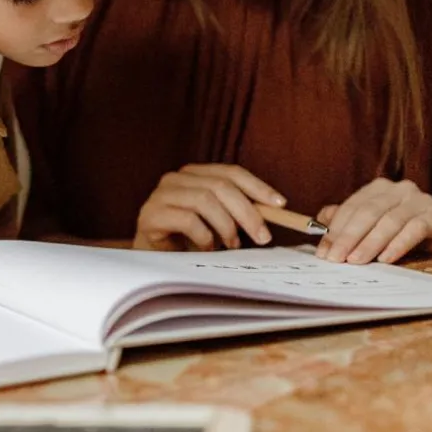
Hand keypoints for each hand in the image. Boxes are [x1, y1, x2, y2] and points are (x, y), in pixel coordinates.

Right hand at [134, 164, 284, 251]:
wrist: (152, 259)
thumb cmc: (188, 239)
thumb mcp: (218, 221)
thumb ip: (239, 211)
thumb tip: (275, 211)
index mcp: (194, 174)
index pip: (230, 172)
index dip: (257, 186)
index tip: (280, 204)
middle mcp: (175, 178)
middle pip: (220, 186)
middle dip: (247, 212)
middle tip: (262, 236)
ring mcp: (161, 195)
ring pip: (204, 200)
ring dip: (226, 226)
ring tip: (233, 245)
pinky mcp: (151, 215)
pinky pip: (187, 219)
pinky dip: (204, 235)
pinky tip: (208, 247)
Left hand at [314, 178, 431, 263]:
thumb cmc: (405, 237)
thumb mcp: (373, 230)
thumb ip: (348, 223)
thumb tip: (320, 221)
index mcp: (380, 189)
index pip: (352, 208)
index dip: (335, 230)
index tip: (324, 252)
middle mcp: (401, 189)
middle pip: (368, 213)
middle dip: (349, 237)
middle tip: (336, 259)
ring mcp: (423, 200)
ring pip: (390, 221)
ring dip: (370, 243)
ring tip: (356, 261)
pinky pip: (416, 228)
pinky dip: (399, 243)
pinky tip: (386, 258)